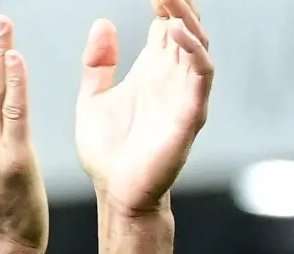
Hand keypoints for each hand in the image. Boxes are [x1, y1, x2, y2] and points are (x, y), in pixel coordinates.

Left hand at [75, 0, 213, 214]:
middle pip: (186, 27)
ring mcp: (184, 94)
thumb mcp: (92, 99)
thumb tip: (102, 23)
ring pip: (197, 43)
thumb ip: (97, 64)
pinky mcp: (190, 113)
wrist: (116, 193)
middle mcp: (172, 78)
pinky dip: (193, 49)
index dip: (164, 1)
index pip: (166, 24)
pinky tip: (174, 30)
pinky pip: (201, 74)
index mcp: (151, 72)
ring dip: (186, 17)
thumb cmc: (108, 152)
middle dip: (178, 2)